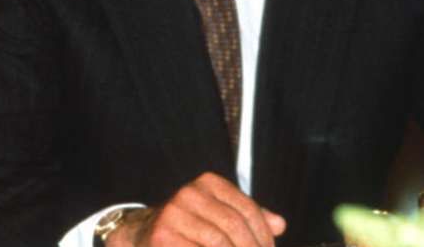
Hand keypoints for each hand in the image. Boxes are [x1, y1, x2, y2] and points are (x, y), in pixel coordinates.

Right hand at [105, 173, 285, 246]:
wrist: (143, 233)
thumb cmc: (190, 226)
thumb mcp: (220, 214)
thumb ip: (250, 217)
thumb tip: (280, 224)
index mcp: (208, 183)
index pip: (247, 208)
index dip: (263, 234)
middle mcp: (189, 193)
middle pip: (234, 226)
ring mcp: (174, 214)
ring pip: (218, 242)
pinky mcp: (163, 237)